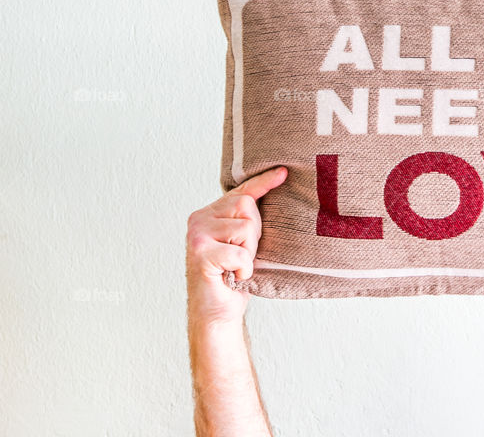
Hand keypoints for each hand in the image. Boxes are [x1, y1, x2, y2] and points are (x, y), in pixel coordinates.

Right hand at [186, 167, 287, 326]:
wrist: (217, 313)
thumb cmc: (234, 277)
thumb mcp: (247, 243)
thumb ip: (251, 220)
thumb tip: (280, 192)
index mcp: (210, 212)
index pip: (241, 191)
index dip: (264, 181)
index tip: (284, 172)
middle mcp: (199, 218)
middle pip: (248, 206)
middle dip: (256, 234)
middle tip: (242, 255)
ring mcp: (196, 234)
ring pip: (246, 229)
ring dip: (249, 253)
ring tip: (235, 266)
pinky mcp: (199, 252)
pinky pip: (240, 253)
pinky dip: (243, 269)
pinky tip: (232, 276)